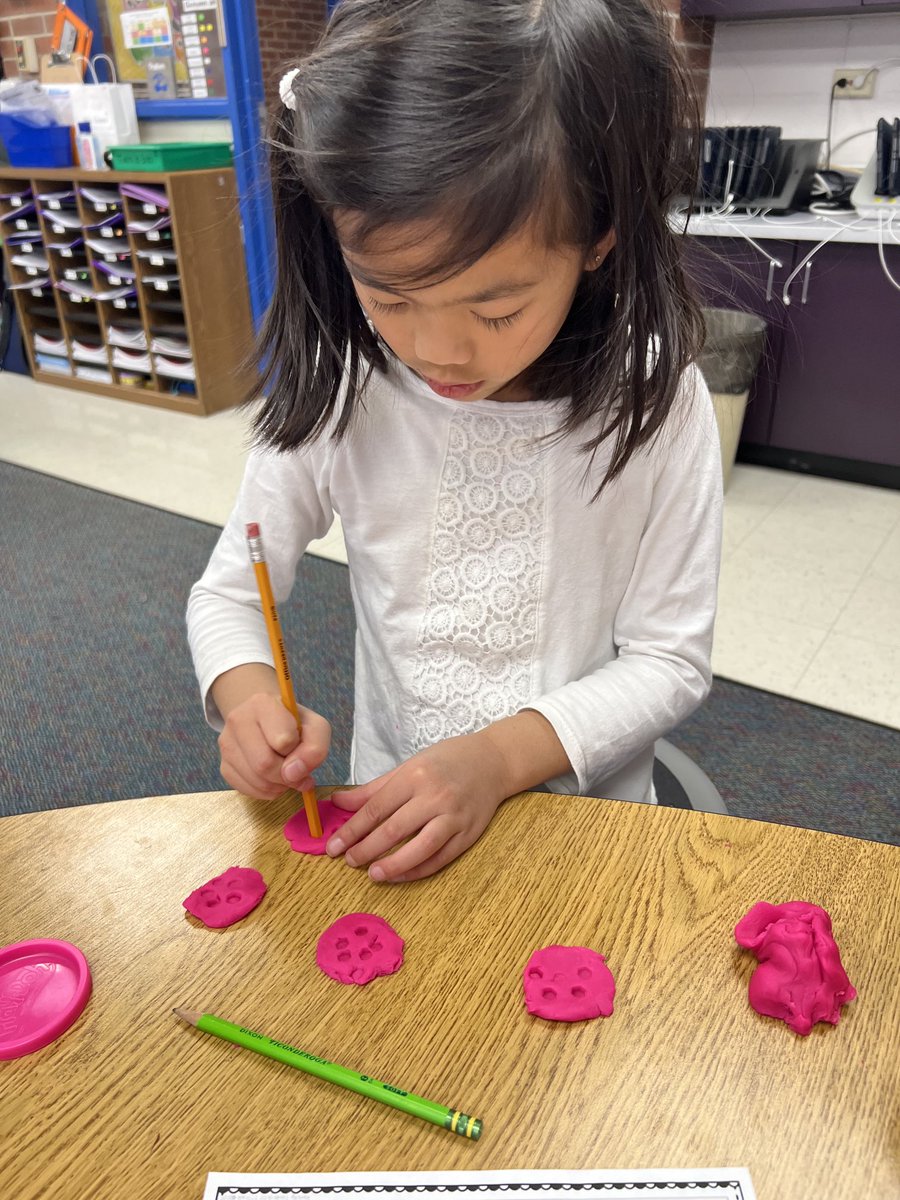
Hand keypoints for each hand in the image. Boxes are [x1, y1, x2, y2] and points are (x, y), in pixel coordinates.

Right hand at [217, 693, 330, 799]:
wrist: (267, 721)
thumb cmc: (294, 724)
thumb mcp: (315, 727)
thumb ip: (315, 748)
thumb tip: (293, 775)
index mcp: (262, 703)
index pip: (283, 740)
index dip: (298, 750)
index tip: (298, 745)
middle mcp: (238, 720)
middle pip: (265, 765)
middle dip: (287, 775)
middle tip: (295, 768)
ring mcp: (226, 743)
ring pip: (256, 781)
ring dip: (279, 785)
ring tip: (285, 772)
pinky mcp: (223, 765)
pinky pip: (248, 790)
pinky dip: (267, 791)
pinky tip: (272, 778)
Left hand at [325, 731, 512, 881]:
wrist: (493, 761)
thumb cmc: (446, 761)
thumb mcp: (408, 767)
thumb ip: (372, 789)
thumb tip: (337, 802)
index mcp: (416, 776)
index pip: (376, 808)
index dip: (352, 830)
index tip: (333, 845)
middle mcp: (435, 796)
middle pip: (394, 829)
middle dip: (366, 849)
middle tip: (348, 861)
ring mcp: (454, 817)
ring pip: (420, 848)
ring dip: (393, 865)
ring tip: (372, 874)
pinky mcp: (468, 834)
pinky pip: (440, 858)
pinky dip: (418, 870)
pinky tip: (400, 874)